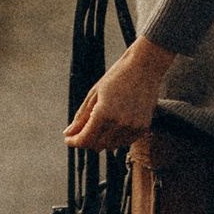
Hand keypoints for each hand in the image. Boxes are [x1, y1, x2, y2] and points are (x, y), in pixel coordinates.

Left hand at [67, 33, 174, 150]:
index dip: (74, 141)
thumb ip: (81, 116)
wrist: (145, 67)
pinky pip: (124, 142)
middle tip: (81, 130)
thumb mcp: (94, 94)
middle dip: (86, 140)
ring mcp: (133, 127)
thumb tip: (69, 133)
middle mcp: (119, 124)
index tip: (68, 139)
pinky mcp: (143, 128)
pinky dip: (116, 138)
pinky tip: (113, 125)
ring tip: (99, 124)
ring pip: (111, 146)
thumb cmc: (117, 76)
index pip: (85, 140)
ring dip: (101, 140)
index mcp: (104, 114)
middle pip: (96, 146)